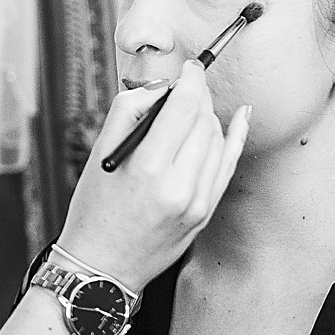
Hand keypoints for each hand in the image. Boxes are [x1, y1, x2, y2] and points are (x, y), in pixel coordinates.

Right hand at [56, 59, 249, 291]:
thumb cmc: (93, 210)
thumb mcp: (100, 155)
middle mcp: (179, 187)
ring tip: (192, 108)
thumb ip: (129, 112)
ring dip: (208, 117)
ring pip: (218, 141)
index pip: (183, 108)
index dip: (190, 81)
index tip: (189, 68)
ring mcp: (197, 203)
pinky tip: (240, 119)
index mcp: (147, 169)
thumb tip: (160, 88)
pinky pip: (227, 166)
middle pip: (204, 122)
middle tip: (187, 85)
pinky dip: (234, 139)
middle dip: (198, 97)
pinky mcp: (205, 213)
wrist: (101, 267)